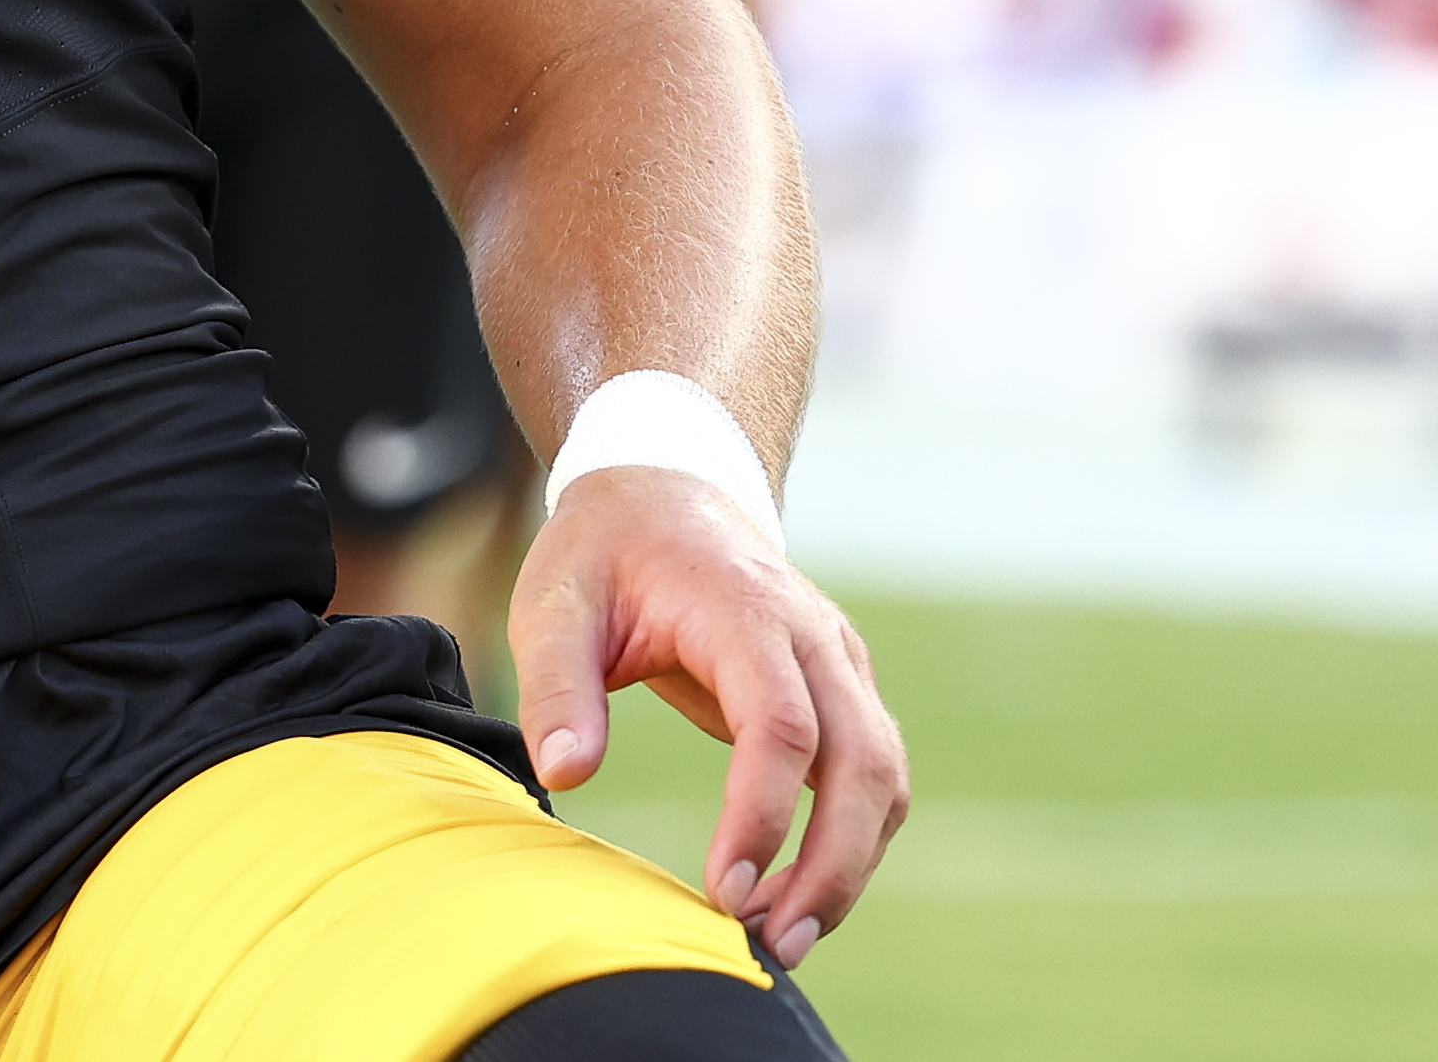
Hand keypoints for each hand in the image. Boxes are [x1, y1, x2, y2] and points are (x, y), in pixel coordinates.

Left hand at [506, 465, 907, 969]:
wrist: (665, 493)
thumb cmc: (603, 555)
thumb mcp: (553, 604)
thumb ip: (556, 686)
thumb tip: (566, 774)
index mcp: (745, 608)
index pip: (782, 724)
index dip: (763, 814)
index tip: (723, 888)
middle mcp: (814, 637)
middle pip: (863, 761)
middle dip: (832, 865)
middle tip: (773, 945)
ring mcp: (839, 664)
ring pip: (883, 777)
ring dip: (849, 865)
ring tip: (783, 938)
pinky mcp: (843, 692)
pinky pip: (871, 776)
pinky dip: (851, 842)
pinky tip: (798, 894)